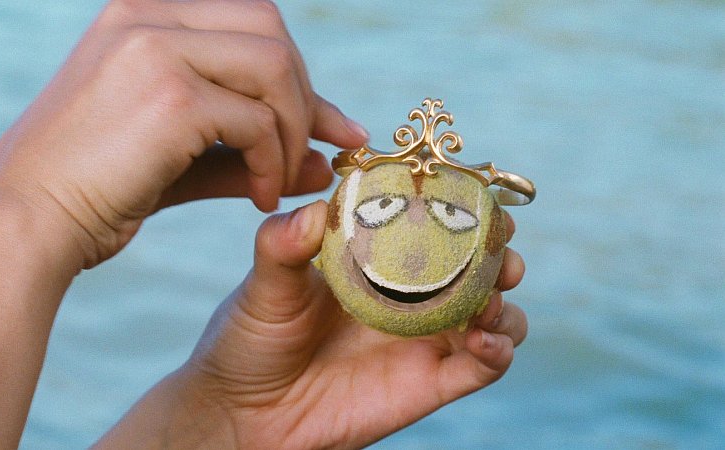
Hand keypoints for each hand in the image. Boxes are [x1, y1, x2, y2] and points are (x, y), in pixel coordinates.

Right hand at [0, 0, 368, 267]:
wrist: (29, 221)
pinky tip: (259, 198)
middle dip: (303, 94)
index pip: (249, 22)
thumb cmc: (97, 188)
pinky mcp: (171, 95)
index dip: (297, 73)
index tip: (331, 126)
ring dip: (290, 130)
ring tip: (273, 184)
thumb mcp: (183, 156)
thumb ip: (253, 149)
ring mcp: (157, 47)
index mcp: (143, 16)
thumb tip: (323, 160)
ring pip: (275, 67)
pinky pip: (257, 119)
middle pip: (271, 30)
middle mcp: (149, 16)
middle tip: (307, 153)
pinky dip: (273, 161)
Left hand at [99, 201, 527, 448]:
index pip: (430, 219)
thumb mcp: (263, 284)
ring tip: (491, 296)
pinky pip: (483, 366)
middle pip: (475, 262)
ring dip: (505, 299)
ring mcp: (422, 339)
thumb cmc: (251, 340)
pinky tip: (484, 339)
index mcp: (374, 259)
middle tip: (498, 241)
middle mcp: (407, 294)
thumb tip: (316, 210)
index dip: (458, 202)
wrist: (245, 413)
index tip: (472, 189)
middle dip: (497, 246)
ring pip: (494, 312)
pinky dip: (500, 349)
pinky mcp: (430, 384)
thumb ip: (284, 244)